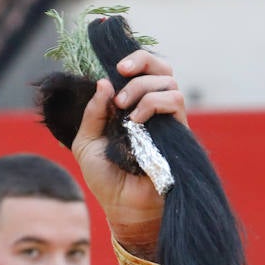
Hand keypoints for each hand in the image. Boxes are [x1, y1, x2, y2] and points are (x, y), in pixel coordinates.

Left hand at [71, 49, 186, 258]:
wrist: (121, 205)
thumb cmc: (105, 177)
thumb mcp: (87, 142)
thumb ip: (93, 112)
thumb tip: (104, 82)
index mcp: (130, 106)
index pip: (141, 70)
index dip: (133, 59)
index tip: (115, 66)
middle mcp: (151, 108)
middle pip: (161, 67)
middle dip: (142, 61)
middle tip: (121, 73)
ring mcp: (166, 118)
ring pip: (168, 81)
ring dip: (142, 87)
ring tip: (123, 108)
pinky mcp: (178, 131)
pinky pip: (174, 101)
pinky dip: (153, 103)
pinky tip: (136, 121)